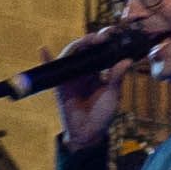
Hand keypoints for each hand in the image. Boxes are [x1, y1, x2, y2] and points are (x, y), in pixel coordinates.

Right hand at [46, 22, 148, 145]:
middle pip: (85, 49)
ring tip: (87, 40)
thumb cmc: (103, 114)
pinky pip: (51, 70)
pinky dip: (46, 60)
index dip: (105, 42)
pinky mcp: (60, 84)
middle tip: (102, 37)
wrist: (89, 133)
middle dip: (92, 40)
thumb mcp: (113, 94)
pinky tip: (43, 49)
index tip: (113, 36)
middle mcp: (83, 71)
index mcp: (98, 71)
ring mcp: (70, 76)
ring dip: (78, 46)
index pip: (100, 51)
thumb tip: (127, 60)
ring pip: (71, 56)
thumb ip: (117, 77)